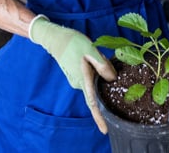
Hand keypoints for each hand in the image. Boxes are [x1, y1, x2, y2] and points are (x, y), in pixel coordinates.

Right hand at [28, 15, 116, 132]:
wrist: (55, 38)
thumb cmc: (73, 42)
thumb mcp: (91, 49)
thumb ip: (103, 65)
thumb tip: (112, 80)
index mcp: (83, 79)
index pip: (92, 103)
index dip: (99, 118)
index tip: (105, 130)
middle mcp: (79, 84)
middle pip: (98, 87)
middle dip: (104, 78)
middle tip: (99, 57)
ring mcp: (76, 80)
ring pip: (94, 80)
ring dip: (98, 70)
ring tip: (93, 54)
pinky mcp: (76, 75)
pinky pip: (89, 76)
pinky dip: (94, 69)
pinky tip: (91, 57)